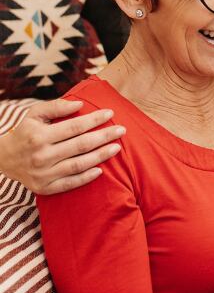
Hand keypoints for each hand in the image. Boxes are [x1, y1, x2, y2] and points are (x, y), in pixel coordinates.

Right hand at [0, 99, 124, 194]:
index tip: (111, 113)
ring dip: (100, 156)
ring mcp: (43, 174)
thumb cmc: (25, 132)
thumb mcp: (34, 114)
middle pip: (80, 146)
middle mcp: (41, 156)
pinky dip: (86, 178)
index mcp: (39, 136)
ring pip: (78, 165)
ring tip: (116, 147)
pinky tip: (100, 170)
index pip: (74, 127)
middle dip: (104, 136)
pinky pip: (70, 183)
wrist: (3, 158)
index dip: (94, 120)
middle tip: (122, 130)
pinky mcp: (44, 188)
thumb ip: (56, 106)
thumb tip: (79, 104)